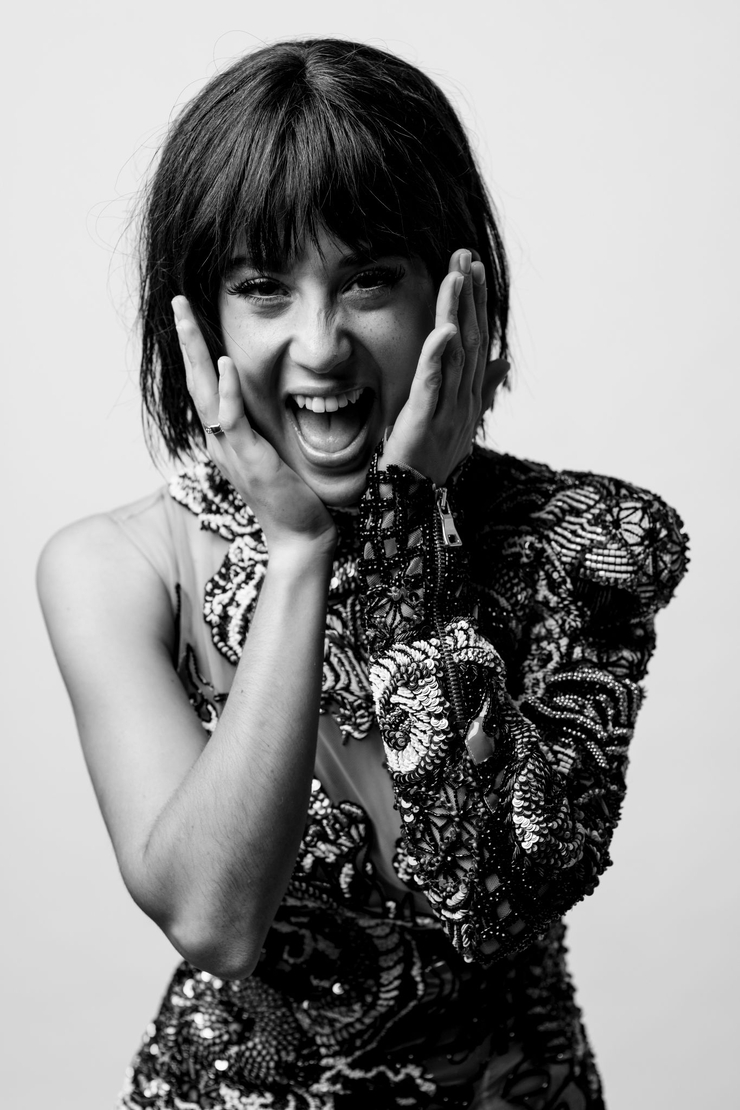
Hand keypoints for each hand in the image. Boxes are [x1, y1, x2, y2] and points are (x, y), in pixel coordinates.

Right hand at [172, 297, 336, 557]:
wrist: (301, 535)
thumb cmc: (293, 497)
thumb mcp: (274, 452)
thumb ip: (266, 428)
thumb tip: (274, 400)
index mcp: (226, 437)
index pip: (207, 385)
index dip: (197, 351)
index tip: (192, 318)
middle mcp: (221, 441)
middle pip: (196, 381)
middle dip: (186, 340)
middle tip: (176, 302)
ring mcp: (231, 450)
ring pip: (206, 393)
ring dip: (196, 353)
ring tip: (185, 316)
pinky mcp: (250, 459)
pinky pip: (233, 419)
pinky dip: (228, 390)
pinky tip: (226, 363)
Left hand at [381, 249, 508, 485]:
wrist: (415, 500)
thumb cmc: (433, 462)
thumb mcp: (460, 423)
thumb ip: (481, 390)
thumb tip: (504, 362)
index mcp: (470, 396)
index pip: (476, 342)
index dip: (477, 305)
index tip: (474, 269)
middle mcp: (465, 400)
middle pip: (470, 340)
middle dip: (470, 297)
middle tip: (466, 256)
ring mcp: (448, 410)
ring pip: (456, 355)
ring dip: (458, 313)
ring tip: (457, 277)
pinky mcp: (426, 421)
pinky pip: (433, 385)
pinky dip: (437, 357)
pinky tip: (442, 330)